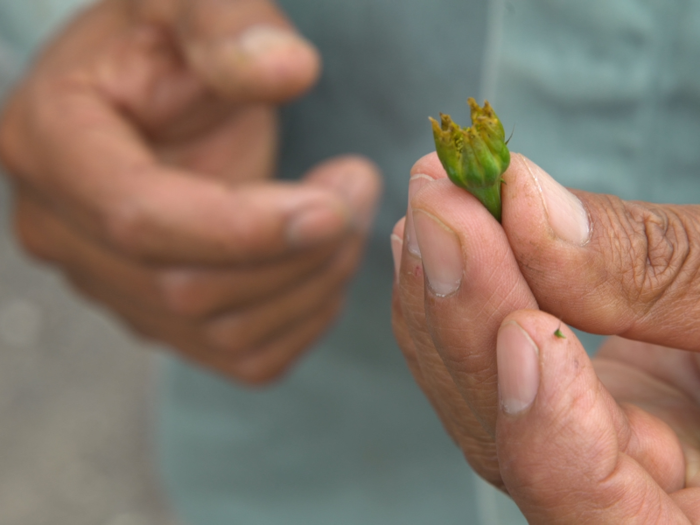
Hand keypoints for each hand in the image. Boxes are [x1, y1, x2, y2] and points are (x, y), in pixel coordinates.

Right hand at [0, 0, 380, 383]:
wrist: (156, 96)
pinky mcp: (161, 318)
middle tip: (359, 186)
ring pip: (227, 332)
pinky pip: (246, 357)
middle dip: (300, 251)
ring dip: (315, 281)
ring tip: (349, 211)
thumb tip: (289, 71)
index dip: (245, 227)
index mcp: (52, 145)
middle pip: (190, 289)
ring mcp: (111, 287)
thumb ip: (226, 24)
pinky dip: (306, 319)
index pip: (139, 219)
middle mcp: (64, 233)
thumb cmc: (168, 43)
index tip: (334, 203)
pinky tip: (324, 260)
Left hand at [392, 152, 699, 521]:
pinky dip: (468, 294)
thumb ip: (660, 269)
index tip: (524, 332)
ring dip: (446, 297)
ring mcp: (597, 441)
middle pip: (516, 450)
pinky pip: (496, 358)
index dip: (556, 440)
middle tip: (440, 209)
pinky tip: (444, 231)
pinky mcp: (580, 392)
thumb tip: (528, 204)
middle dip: (470, 325)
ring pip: (484, 402)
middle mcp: (635, 492)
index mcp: (694, 512)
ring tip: (435, 201)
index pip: (605, 518)